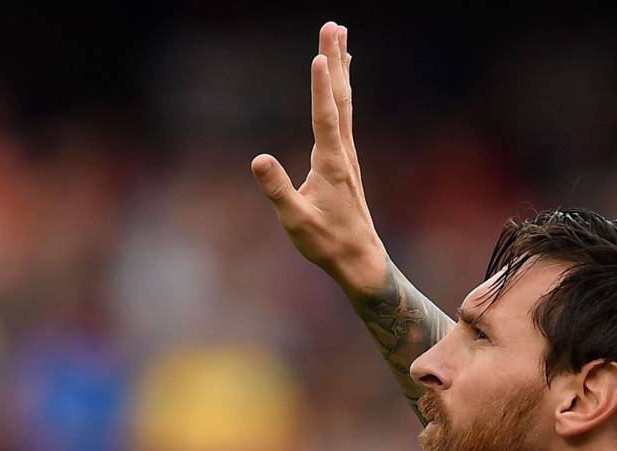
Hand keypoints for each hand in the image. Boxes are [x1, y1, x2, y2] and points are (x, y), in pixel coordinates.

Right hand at [250, 21, 385, 293]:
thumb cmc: (326, 242)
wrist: (359, 259)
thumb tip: (257, 159)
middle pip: (340, 97)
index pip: (325, 116)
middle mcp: (343, 151)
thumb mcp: (295, 219)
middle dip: (335, 60)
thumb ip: (277, 189)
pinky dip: (341, 91)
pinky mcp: (345, 160)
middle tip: (332, 26)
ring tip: (340, 38)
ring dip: (341, 69)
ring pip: (345, 102)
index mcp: (331, 162)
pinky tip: (342, 84)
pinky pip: (344, 115)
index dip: (321, 86)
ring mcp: (347, 154)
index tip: (320, 56)